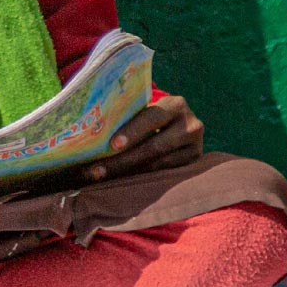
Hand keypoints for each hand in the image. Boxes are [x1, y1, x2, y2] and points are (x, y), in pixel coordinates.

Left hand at [80, 95, 205, 183]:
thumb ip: (129, 115)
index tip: (112, 145)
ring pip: (157, 166)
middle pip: (154, 147)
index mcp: (176, 105)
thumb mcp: (147, 109)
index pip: (152, 117)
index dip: (132, 131)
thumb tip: (90, 130)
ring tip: (99, 177)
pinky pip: (163, 176)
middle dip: (122, 160)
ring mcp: (195, 148)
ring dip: (126, 173)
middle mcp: (191, 126)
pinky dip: (139, 179)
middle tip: (96, 171)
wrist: (181, 126)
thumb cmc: (152, 116)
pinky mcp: (193, 167)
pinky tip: (118, 182)